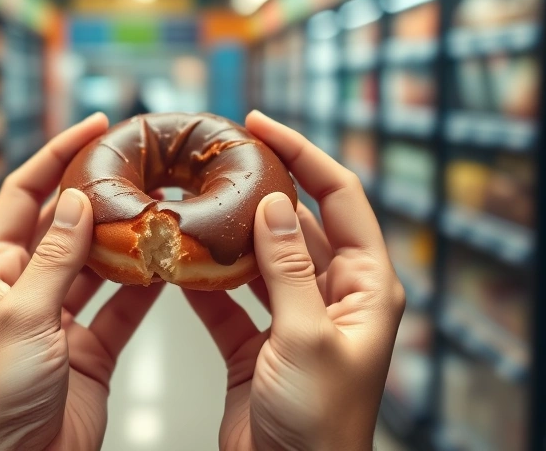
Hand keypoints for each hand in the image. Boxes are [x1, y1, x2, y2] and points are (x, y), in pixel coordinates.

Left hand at [0, 114, 164, 450]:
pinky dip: (147, 286)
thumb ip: (55, 258)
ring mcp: (60, 317)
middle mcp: (27, 287)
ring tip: (163, 207)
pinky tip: (170, 267)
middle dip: (102, 192)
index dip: (55, 155)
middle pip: (66, 223)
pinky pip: (123, 305)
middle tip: (141, 164)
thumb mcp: (25, 316)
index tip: (93, 128)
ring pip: (100, 262)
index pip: (24, 195)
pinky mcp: (90, 347)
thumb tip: (75, 201)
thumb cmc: (0, 397)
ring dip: (129, 237)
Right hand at [184, 111, 405, 450]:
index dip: (304, 153)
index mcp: (367, 287)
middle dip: (260, 187)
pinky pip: (229, 298)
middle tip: (217, 157)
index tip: (260, 125)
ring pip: (261, 257)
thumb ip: (290, 268)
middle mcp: (335, 296)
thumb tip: (274, 206)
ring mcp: (295, 318)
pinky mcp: (257, 344)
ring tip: (192, 199)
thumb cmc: (320, 424)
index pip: (341, 197)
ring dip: (229, 232)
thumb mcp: (307, 337)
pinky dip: (205, 279)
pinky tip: (177, 261)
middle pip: (299, 222)